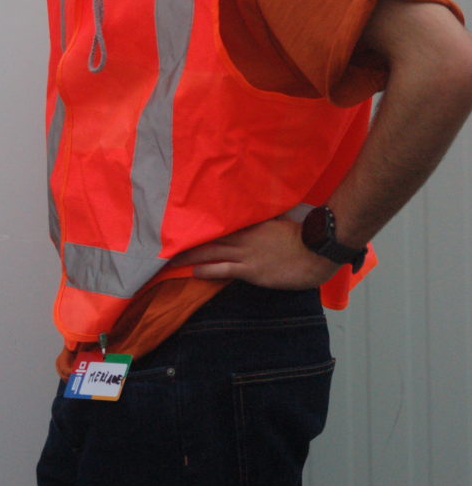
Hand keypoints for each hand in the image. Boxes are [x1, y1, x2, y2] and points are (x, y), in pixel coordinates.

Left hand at [170, 219, 339, 290]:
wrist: (316, 250)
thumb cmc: (302, 236)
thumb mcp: (281, 220)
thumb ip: (265, 218)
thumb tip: (257, 214)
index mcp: (252, 224)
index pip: (222, 224)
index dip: (203, 227)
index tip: (185, 226)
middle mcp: (244, 237)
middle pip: (211, 238)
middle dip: (189, 241)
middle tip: (168, 242)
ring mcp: (246, 254)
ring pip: (212, 252)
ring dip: (191, 256)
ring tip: (172, 259)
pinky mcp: (251, 271)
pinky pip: (223, 269)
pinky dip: (207, 269)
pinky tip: (193, 271)